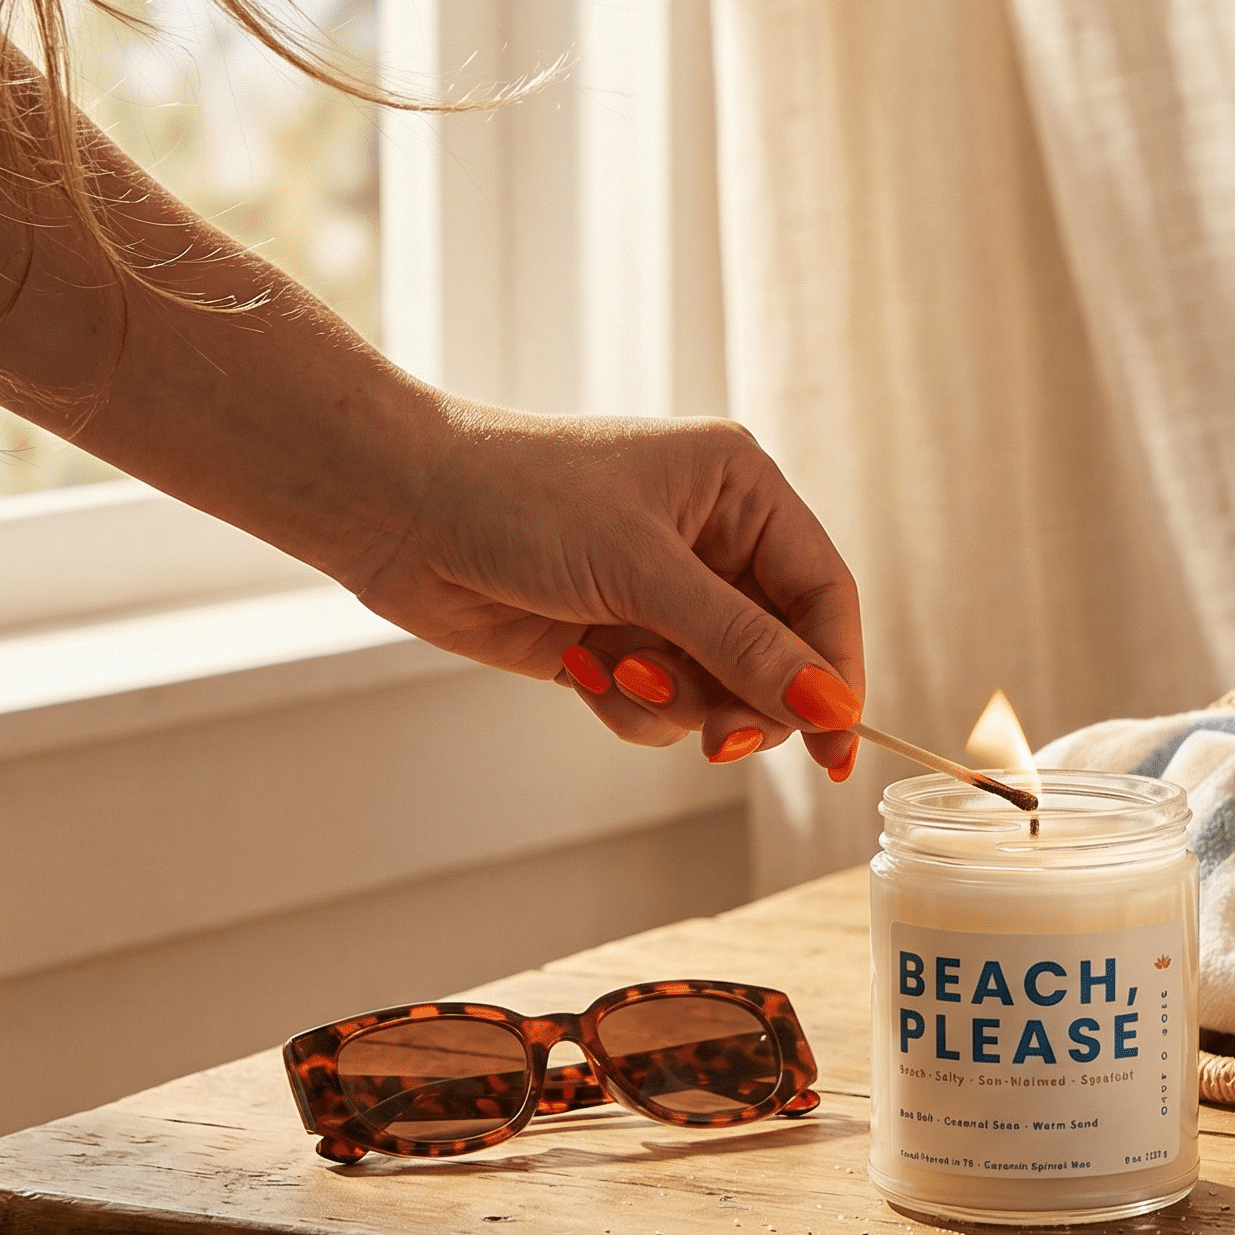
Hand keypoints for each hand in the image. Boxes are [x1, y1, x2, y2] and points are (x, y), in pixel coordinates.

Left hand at [349, 408, 863, 772]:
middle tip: (717, 739)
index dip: (835, 671)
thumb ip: (743, 644)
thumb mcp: (644, 570)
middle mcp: (713, 541)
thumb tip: (829, 708)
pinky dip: (630, 703)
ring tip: (616, 670)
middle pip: (781, 654)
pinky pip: (665, 704)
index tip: (838, 744)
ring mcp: (664, 595)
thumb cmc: (519, 499)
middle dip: (746, 699)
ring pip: (721, 689)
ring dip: (674, 699)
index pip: (823, 592)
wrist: (396, 508)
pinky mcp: (619, 640)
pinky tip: (581, 666)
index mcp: (740, 491)